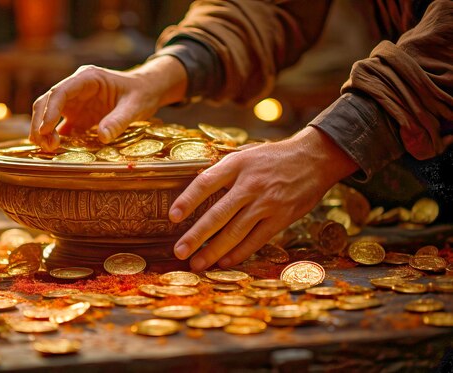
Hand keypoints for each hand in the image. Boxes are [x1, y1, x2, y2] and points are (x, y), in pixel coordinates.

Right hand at [30, 56, 186, 150]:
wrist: (146, 91)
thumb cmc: (141, 93)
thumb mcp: (135, 106)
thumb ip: (119, 120)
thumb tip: (103, 137)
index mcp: (87, 78)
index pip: (61, 92)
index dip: (50, 110)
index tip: (46, 129)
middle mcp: (76, 88)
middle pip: (48, 102)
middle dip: (41, 122)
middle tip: (45, 145)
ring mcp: (75, 102)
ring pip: (48, 113)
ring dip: (44, 131)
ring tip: (49, 149)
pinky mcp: (77, 116)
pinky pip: (60, 126)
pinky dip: (54, 138)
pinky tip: (53, 151)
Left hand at [169, 127, 358, 270]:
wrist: (313, 159)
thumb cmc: (272, 158)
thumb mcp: (245, 156)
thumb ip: (222, 172)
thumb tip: (194, 193)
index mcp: (236, 165)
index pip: (206, 182)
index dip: (188, 200)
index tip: (173, 217)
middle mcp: (250, 184)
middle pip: (218, 214)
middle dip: (196, 236)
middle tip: (179, 252)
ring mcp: (267, 203)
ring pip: (235, 232)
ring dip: (214, 251)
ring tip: (197, 264)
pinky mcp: (281, 218)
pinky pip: (256, 240)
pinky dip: (239, 253)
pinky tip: (223, 263)